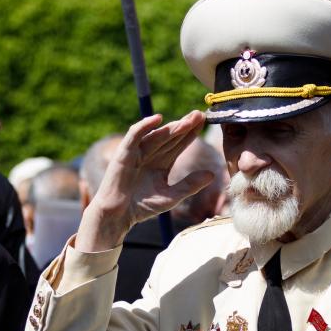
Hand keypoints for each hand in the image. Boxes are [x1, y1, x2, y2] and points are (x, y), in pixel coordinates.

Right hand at [75, 111, 213, 251]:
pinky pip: (135, 135)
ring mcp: (137, 152)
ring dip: (171, 127)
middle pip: (170, 136)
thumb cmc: (142, 206)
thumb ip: (190, 185)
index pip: (179, 143)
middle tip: (199, 114)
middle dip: (184, 125)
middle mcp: (151, 154)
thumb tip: (212, 174)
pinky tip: (158, 119)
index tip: (205, 122)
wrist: (118, 216)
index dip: (191, 132)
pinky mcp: (124, 153)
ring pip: (157, 135)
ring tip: (186, 120)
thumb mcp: (171, 196)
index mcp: (162, 162)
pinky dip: (145, 126)